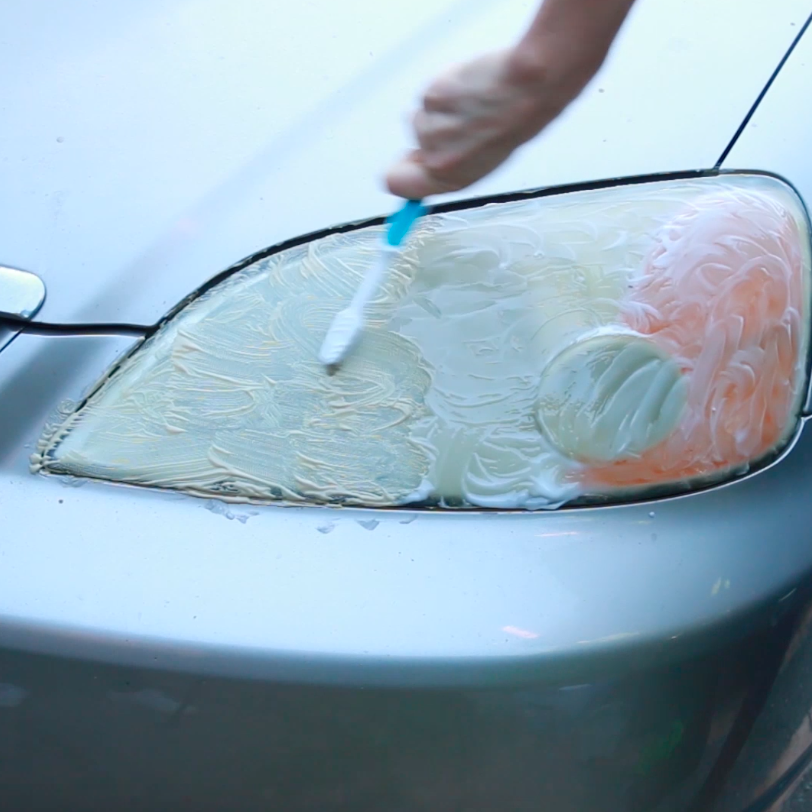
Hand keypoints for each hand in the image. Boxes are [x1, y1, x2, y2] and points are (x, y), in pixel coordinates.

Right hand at [386, 48, 594, 198]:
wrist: (527, 91)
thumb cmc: (511, 125)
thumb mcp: (480, 160)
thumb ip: (447, 165)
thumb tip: (419, 162)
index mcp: (449, 180)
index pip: (398, 183)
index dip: (398, 172)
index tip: (409, 162)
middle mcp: (436, 159)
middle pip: (413, 143)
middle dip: (427, 132)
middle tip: (458, 122)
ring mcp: (431, 128)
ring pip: (422, 115)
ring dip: (443, 108)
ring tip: (473, 105)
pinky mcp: (431, 98)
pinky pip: (431, 93)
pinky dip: (447, 88)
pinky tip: (470, 88)